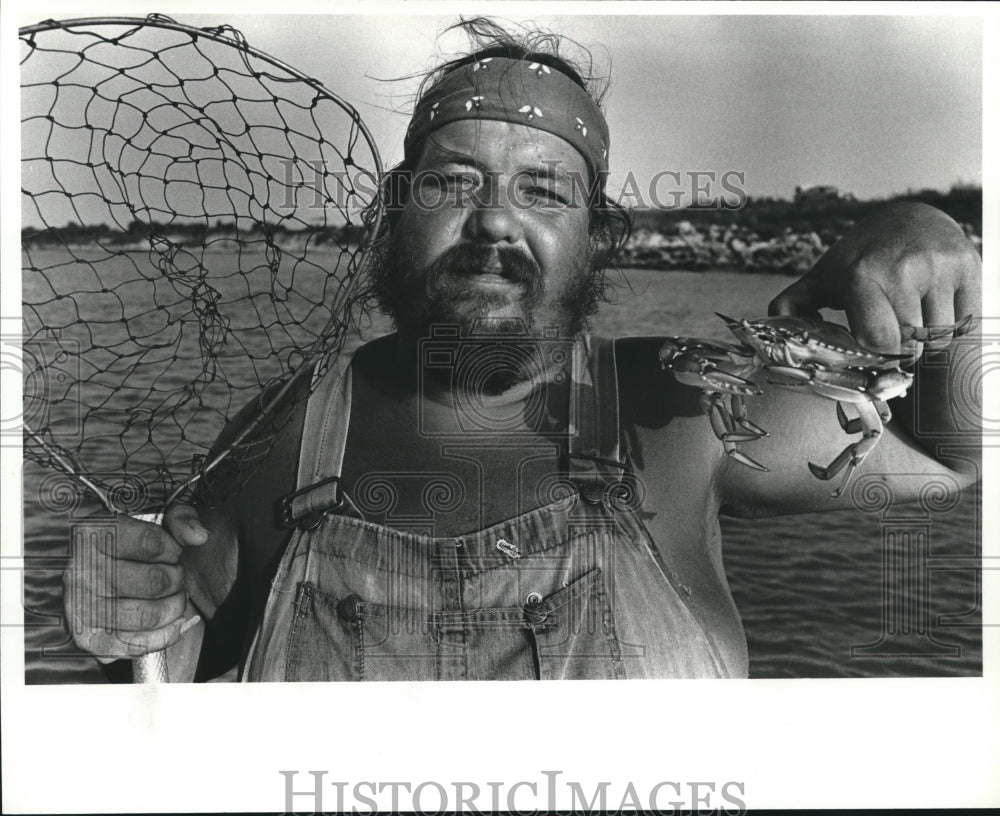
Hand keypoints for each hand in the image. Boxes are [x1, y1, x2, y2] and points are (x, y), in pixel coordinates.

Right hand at [63, 505, 207, 660]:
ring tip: (174, 597)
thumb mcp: (156, 518)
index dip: (173, 550)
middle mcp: (82, 571)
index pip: (151, 544)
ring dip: (174, 607)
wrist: (93, 568)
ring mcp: (81, 606)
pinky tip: (178, 623)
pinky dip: (165, 637)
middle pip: (156, 582)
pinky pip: (134, 645)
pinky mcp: (87, 637)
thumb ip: (181, 519)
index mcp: (94, 534)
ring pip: (148, 616)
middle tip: (175, 575)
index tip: (172, 551)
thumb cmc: (131, 543)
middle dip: (177, 579)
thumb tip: (199, 537)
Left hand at [768, 202, 980, 357]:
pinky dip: (952, 326)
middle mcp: (903, 269)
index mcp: (861, 275)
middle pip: (910, 344)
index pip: (879, 340)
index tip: (871, 349)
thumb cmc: (859, 258)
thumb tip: (775, 336)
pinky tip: (934, 310)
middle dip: (900, 350)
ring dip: (926, 340)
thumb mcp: (821, 278)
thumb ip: (790, 306)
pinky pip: (966, 322)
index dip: (876, 354)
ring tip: (911, 319)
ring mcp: (940, 267)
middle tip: (892, 336)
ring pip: (940, 338)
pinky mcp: (970, 267)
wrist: (907, 218)